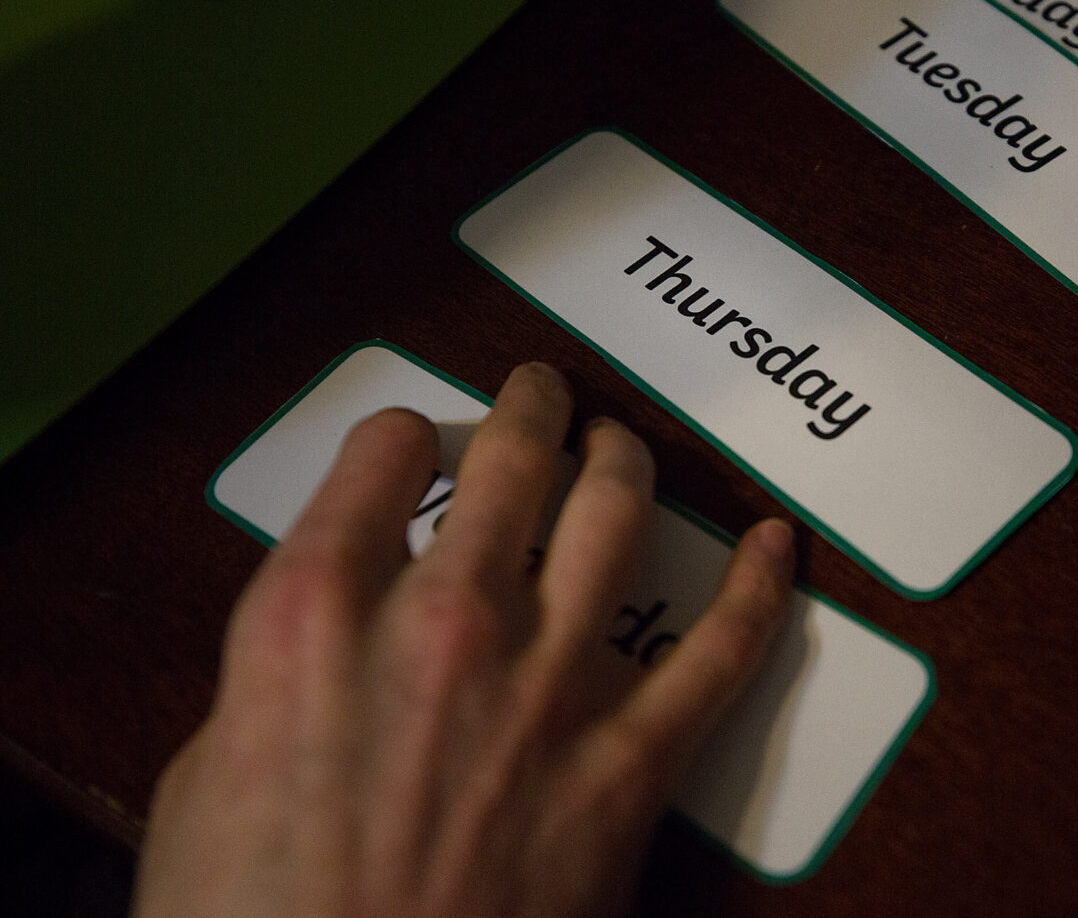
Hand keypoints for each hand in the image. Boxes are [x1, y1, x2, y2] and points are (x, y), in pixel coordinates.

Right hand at [133, 362, 794, 917]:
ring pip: (613, 516)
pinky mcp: (625, 765)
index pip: (376, 458)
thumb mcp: (204, 783)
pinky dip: (757, 590)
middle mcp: (443, 625)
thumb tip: (326, 644)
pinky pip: (717, 652)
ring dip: (621, 459)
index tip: (411, 441)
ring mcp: (546, 688)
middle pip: (510, 461)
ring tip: (618, 442)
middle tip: (539, 393)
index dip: (400, 436)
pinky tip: (773, 545)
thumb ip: (275, 682)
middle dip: (529, 409)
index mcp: (315, 618)